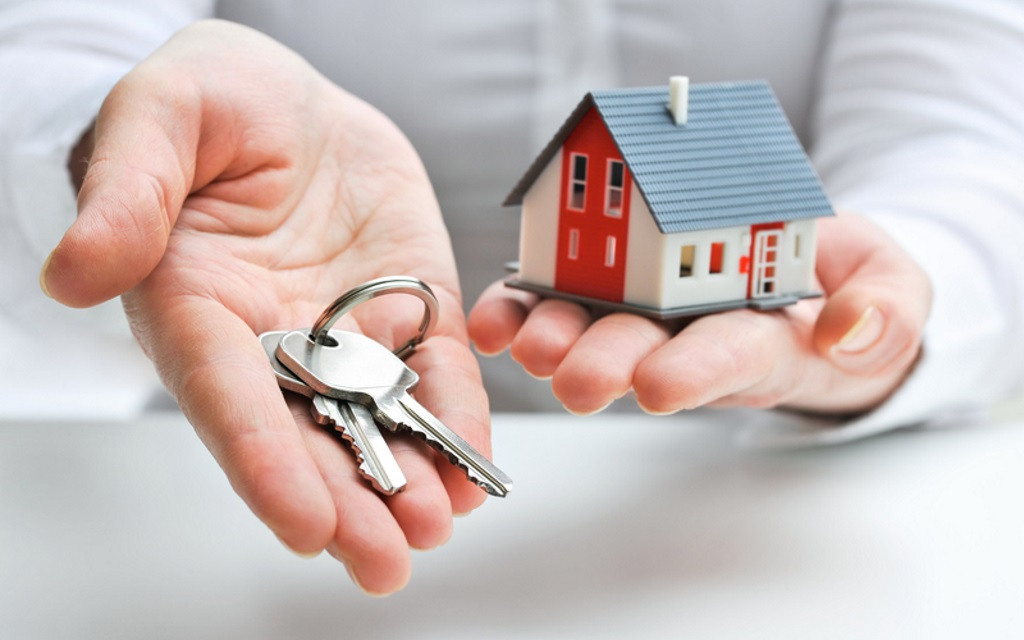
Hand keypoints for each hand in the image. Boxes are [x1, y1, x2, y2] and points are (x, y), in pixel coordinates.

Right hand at [40, 20, 489, 594]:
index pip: (228, 396)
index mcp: (198, 306)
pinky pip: (435, 372)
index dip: (264, 459)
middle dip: (345, 501)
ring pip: (374, 421)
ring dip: (407, 479)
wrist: (287, 99)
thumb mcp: (156, 120)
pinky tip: (474, 470)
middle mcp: (272, 339)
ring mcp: (346, 331)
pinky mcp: (407, 308)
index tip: (302, 520)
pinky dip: (454, 419)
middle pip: (306, 435)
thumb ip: (126, 193)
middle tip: (383, 560)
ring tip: (438, 527)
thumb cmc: (208, 103)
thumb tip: (76, 273)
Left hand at [468, 213, 930, 415]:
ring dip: (556, 339)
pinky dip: (522, 308)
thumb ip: (885, 308)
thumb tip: (848, 331)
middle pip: (649, 353)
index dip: (698, 370)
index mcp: (763, 338)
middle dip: (610, 365)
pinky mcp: (610, 286)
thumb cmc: (844, 283)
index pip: (733, 357)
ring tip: (526, 345)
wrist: (804, 267)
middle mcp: (694, 335)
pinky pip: (559, 298)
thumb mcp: (892, 288)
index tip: (662, 386)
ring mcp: (648, 312)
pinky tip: (495, 321)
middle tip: (576, 380)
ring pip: (596, 330)